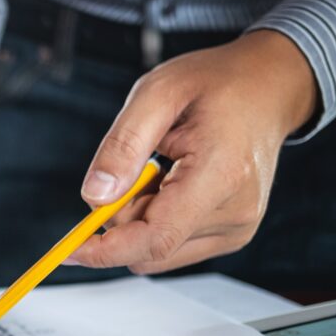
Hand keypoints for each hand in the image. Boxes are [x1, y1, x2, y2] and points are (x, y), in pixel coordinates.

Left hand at [70, 30, 317, 273]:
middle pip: (148, 246)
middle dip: (120, 217)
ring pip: (156, 250)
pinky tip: (170, 183)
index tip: (67, 252)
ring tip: (160, 168)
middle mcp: (236, 212)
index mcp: (221, 176)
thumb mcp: (156, 93)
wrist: (268, 86)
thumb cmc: (215, 84)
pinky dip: (155, 220)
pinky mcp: (232, 234)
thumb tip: (94, 197)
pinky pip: (172, 244)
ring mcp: (237, 228)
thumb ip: (122, 146)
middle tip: (130, 167)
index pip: (155, 238)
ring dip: (139, 217)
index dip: (106, 251)